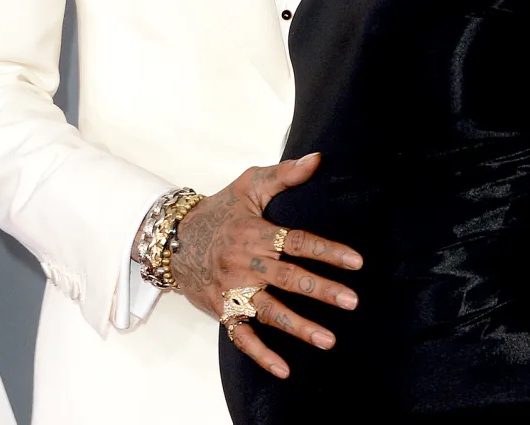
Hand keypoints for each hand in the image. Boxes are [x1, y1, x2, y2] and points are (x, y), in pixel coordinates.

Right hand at [169, 153, 361, 378]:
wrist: (173, 239)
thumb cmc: (219, 210)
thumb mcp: (249, 185)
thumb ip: (284, 174)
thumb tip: (317, 159)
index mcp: (255, 232)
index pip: (297, 241)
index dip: (327, 251)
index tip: (356, 262)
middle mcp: (245, 263)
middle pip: (289, 278)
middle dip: (321, 290)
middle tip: (352, 301)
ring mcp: (233, 289)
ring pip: (269, 311)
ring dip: (299, 326)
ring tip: (329, 339)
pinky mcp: (222, 310)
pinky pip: (242, 336)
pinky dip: (261, 354)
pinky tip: (284, 369)